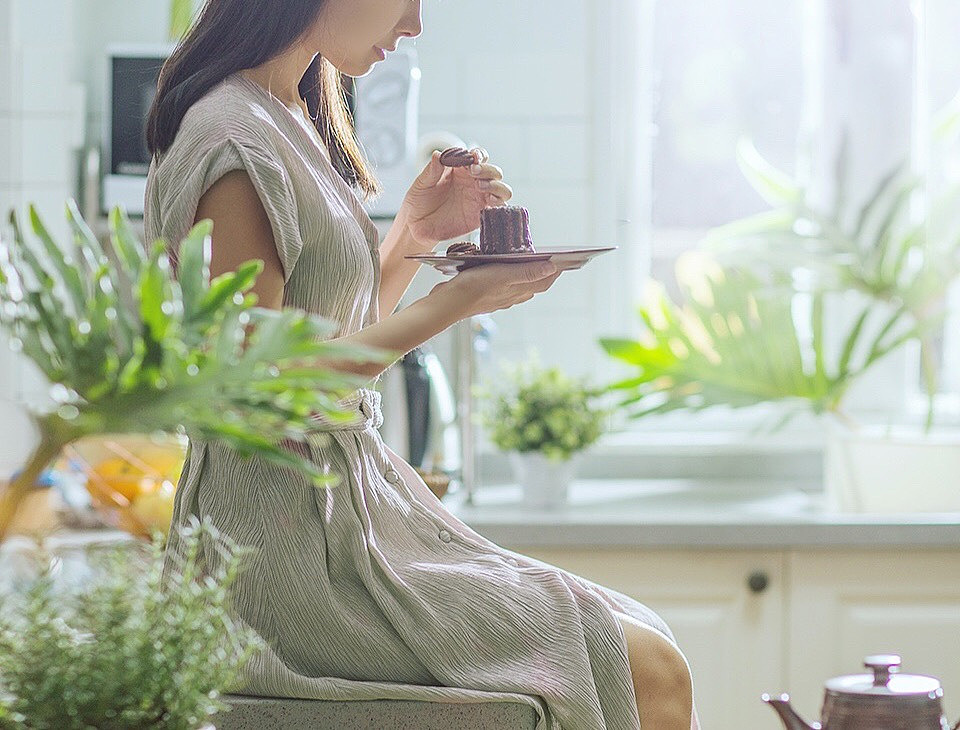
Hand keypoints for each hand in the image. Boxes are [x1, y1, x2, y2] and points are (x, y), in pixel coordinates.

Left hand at [399, 147, 513, 248]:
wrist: (416, 226)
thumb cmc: (418, 202)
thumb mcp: (421, 184)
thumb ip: (431, 170)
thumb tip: (438, 154)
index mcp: (460, 170)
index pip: (477, 157)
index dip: (479, 154)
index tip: (473, 157)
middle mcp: (473, 182)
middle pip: (493, 171)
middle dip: (487, 169)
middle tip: (474, 172)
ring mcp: (479, 199)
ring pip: (502, 189)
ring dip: (496, 185)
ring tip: (480, 186)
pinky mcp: (481, 215)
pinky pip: (499, 208)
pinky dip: (500, 203)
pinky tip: (490, 202)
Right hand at [428, 261, 561, 319]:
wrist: (445, 305)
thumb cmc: (471, 288)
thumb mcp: (501, 275)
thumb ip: (526, 272)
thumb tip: (552, 267)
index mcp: (518, 291)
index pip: (545, 280)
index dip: (556, 270)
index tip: (565, 258)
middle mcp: (511, 296)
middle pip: (534, 283)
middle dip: (545, 270)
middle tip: (552, 257)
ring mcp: (498, 297)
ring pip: (519, 285)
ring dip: (527, 273)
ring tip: (531, 260)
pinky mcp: (486, 295)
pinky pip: (504, 285)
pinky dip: (510, 276)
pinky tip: (503, 268)